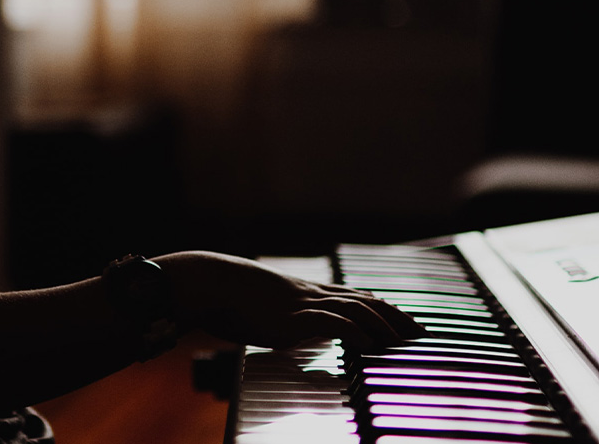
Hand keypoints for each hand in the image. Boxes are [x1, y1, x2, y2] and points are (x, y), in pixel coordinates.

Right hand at [157, 251, 426, 351]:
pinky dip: (356, 332)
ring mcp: (303, 303)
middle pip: (365, 300)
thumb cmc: (226, 295)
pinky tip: (369, 345)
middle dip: (394, 316)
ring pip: (356, 309)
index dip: (381, 306)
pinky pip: (333, 323)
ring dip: (383, 325)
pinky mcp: (293, 317)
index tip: (402, 319)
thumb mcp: (259, 305)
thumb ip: (277, 315)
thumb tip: (279, 328)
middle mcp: (310, 293)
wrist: (209, 282)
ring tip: (402, 341)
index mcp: (304, 290)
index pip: (353, 294)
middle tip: (418, 332)